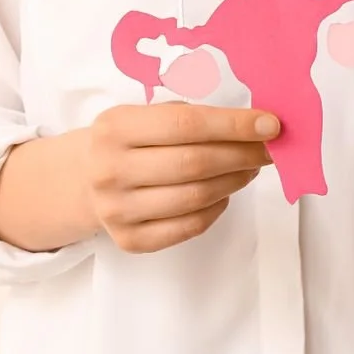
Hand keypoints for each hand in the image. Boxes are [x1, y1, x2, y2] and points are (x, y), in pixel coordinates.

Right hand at [85, 103, 279, 253]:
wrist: (83, 179)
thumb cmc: (129, 141)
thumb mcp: (143, 114)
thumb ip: (190, 115)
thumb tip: (253, 125)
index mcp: (115, 127)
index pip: (185, 124)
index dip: (233, 125)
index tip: (270, 124)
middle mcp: (110, 169)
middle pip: (194, 163)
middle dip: (242, 154)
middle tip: (269, 149)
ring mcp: (116, 209)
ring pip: (196, 197)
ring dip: (234, 181)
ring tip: (249, 168)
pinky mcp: (129, 240)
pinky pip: (189, 226)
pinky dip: (216, 208)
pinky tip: (223, 192)